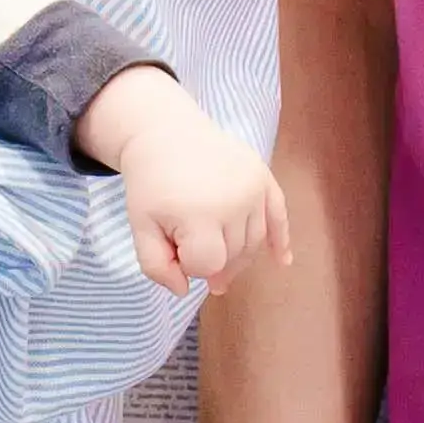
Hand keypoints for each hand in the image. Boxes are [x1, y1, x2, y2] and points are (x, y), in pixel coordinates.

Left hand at [78, 70, 286, 294]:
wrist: (166, 132)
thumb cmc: (150, 183)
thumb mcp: (139, 226)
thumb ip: (155, 266)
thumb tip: (185, 290)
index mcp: (200, 214)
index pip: (208, 266)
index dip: (187, 264)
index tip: (171, 245)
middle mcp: (234, 202)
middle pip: (233, 257)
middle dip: (211, 259)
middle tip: (189, 246)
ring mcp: (253, 188)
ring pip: (254, 243)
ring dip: (237, 255)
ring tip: (216, 250)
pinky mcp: (263, 177)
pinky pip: (280, 215)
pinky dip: (282, 240)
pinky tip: (283, 261)